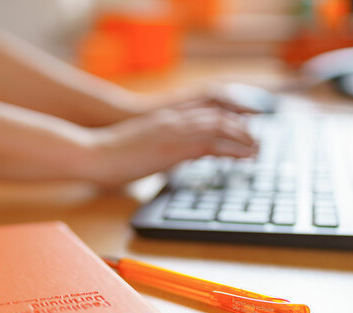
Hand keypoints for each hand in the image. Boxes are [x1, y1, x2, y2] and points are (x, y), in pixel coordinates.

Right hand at [83, 106, 256, 186]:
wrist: (94, 154)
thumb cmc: (110, 156)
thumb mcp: (140, 149)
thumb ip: (158, 149)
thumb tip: (168, 160)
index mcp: (165, 119)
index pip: (204, 113)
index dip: (227, 120)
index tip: (241, 131)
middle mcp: (173, 120)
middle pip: (218, 116)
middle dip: (241, 128)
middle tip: (257, 141)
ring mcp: (174, 130)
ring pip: (221, 126)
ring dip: (243, 137)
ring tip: (258, 149)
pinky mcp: (175, 145)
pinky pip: (213, 143)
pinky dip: (234, 149)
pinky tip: (246, 156)